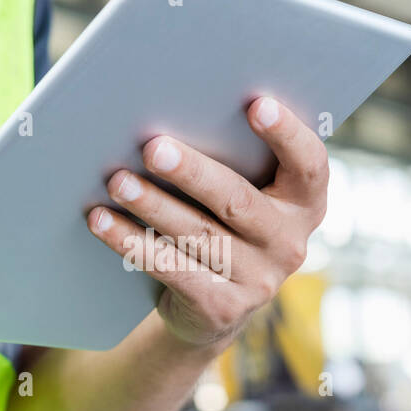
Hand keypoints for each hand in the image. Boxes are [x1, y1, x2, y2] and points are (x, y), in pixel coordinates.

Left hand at [87, 97, 327, 348]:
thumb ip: (234, 160)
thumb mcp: (247, 193)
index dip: (287, 134)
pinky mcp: (221, 307)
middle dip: (193, 172)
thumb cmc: (225, 223)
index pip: (309, 165)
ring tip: (117, 181)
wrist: (217, 306)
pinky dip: (130, 241)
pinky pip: (169, 268)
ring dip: (152, 205)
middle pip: (237, 201)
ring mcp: (258, 281)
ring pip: (197, 234)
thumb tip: (171, 112)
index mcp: (304, 204)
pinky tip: (102, 220)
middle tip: (153, 147)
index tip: (257, 104)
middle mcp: (289, 243)